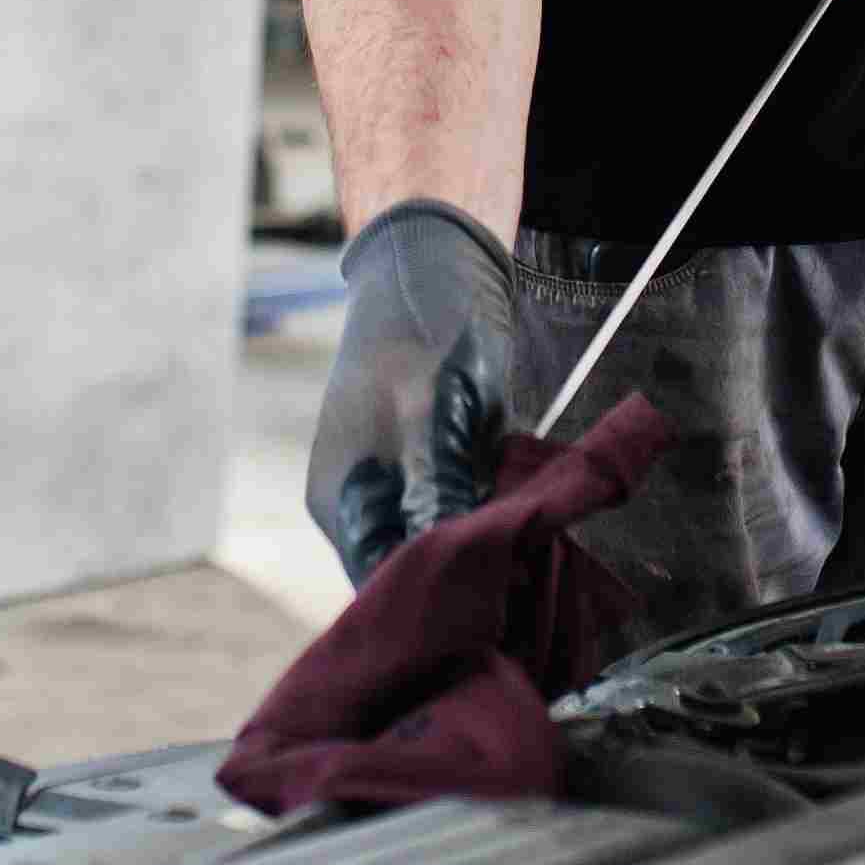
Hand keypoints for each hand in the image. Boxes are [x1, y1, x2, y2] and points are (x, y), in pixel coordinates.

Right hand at [311, 200, 516, 584]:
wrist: (435, 267)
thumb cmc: (424, 331)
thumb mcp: (430, 409)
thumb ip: (433, 485)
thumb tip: (439, 557)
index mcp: (340, 499)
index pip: (380, 581)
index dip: (431, 596)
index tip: (491, 597)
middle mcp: (359, 502)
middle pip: (409, 566)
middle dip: (462, 568)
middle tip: (520, 564)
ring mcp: (391, 484)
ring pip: (438, 538)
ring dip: (480, 537)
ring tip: (524, 529)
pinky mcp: (425, 468)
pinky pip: (457, 508)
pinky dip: (488, 507)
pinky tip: (519, 497)